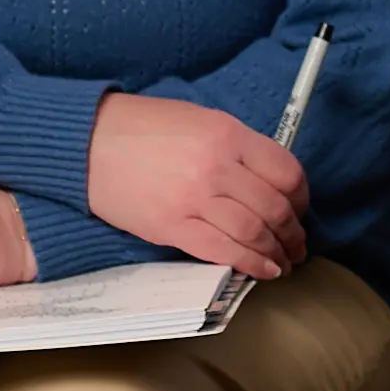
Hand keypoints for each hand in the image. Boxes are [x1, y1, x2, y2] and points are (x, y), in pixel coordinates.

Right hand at [86, 93, 308, 277]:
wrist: (87, 143)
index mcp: (228, 135)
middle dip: (294, 232)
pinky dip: (251, 264)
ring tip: (285, 262)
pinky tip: (264, 270)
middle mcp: (217, 167)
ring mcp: (194, 199)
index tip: (301, 209)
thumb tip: (268, 180)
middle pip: (275, 208)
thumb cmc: (142, 128)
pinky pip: (223, 251)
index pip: (286, 173)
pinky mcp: (172, 227)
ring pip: (254, 234)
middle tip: (298, 244)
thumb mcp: (199, 120)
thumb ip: (237, 147)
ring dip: (278, 253)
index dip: (302, 197)